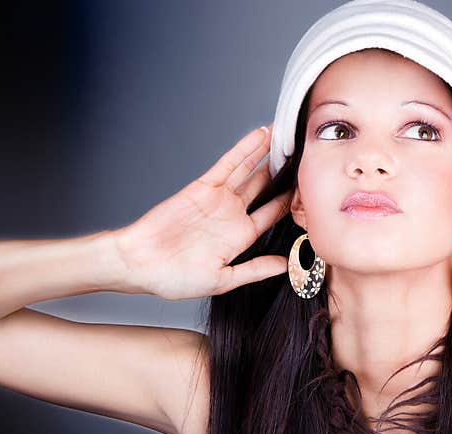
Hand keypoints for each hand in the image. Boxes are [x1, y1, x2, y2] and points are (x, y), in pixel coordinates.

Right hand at [113, 125, 292, 299]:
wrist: (139, 264)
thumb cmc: (174, 278)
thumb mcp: (223, 280)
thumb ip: (254, 270)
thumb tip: (285, 266)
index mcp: (240, 238)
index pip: (273, 215)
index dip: (292, 202)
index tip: (311, 191)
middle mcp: (232, 215)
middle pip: (265, 188)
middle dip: (284, 174)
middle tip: (306, 156)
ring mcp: (218, 199)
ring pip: (249, 171)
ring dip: (267, 154)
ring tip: (288, 137)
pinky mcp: (203, 188)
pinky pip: (228, 164)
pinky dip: (244, 150)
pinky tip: (261, 136)